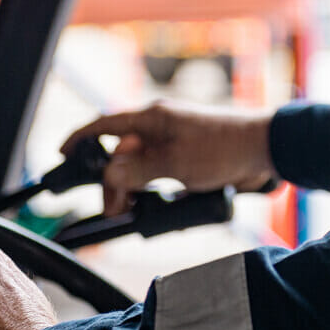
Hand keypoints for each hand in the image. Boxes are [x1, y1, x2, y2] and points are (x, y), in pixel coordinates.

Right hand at [62, 100, 275, 214]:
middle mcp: (160, 126)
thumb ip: (137, 171)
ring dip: (133, 189)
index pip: (105, 125)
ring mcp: (174, 141)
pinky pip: (159, 173)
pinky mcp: (188, 157)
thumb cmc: (223, 149)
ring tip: (134, 211)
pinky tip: (156, 205)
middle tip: (116, 209)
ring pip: (140, 167)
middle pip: (121, 154)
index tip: (63, 154)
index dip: (81, 139)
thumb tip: (109, 176)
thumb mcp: (174, 164)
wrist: (265, 150)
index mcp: (152, 118)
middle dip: (113, 182)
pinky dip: (152, 189)